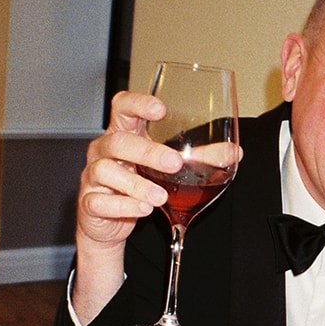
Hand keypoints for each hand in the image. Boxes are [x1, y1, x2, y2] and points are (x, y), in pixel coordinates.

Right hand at [76, 91, 184, 253]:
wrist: (108, 222)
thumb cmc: (137, 184)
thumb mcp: (169, 169)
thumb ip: (200, 159)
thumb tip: (234, 152)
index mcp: (124, 133)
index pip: (122, 107)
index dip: (138, 103)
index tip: (160, 109)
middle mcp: (104, 150)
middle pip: (118, 141)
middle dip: (147, 151)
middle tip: (174, 164)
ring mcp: (93, 176)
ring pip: (106, 171)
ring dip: (136, 184)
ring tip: (159, 196)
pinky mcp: (90, 203)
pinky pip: (100, 201)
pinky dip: (124, 206)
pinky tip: (142, 209)